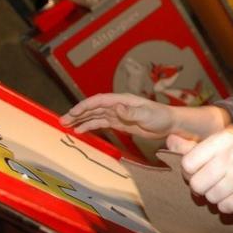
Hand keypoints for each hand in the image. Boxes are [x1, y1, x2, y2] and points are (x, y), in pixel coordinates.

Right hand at [60, 93, 176, 139]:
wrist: (169, 123)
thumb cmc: (160, 116)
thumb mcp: (146, 114)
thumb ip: (131, 112)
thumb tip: (116, 107)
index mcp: (121, 100)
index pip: (99, 101)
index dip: (84, 106)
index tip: (73, 112)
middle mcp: (117, 106)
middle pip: (93, 108)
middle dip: (77, 113)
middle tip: (62, 121)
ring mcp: (117, 114)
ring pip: (95, 115)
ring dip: (81, 120)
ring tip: (66, 126)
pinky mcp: (120, 123)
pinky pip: (101, 123)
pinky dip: (90, 126)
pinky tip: (81, 131)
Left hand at [167, 126, 232, 212]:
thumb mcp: (227, 142)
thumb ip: (196, 145)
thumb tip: (169, 140)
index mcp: (225, 138)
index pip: (188, 163)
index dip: (191, 172)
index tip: (201, 172)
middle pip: (197, 184)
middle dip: (204, 188)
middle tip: (216, 182)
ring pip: (210, 198)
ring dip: (218, 197)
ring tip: (232, 187)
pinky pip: (224, 208)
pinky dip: (230, 205)